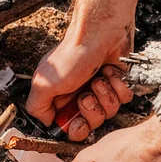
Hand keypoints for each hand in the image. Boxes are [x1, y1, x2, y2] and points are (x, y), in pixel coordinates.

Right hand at [26, 0, 155, 140]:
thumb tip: (46, 122)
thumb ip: (37, 107)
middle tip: (86, 95)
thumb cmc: (71, 56)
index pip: (68, 128)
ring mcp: (99, 91)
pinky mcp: (118, 84)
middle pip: (90, 124)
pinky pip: (123, 99)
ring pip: (108, 113)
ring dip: (104, 95)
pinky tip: (109, 72)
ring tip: (98, 78)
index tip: (76, 120)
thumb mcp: (44, 84)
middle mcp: (79, 96)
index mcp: (59, 99)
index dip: (74, 129)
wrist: (100, 32)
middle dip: (91, 111)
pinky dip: (118, 86)